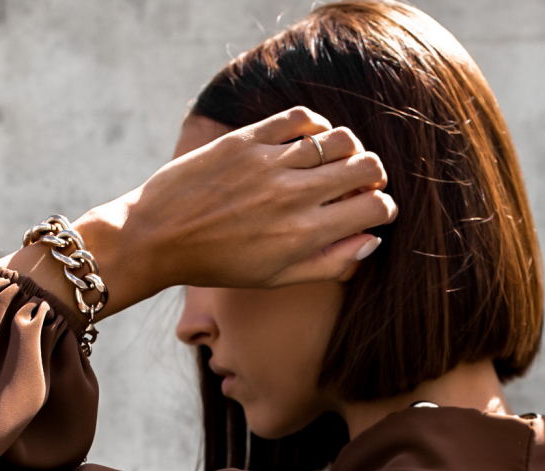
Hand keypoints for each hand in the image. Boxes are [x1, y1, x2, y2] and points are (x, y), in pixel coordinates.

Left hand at [4, 106, 397, 316]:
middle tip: (364, 184)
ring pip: (339, 139)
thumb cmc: (220, 265)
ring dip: (350, 149)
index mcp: (304, 236)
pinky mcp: (247, 140)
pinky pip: (300, 119)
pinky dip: (315, 125)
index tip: (376, 211)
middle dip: (375, 176)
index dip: (384, 209)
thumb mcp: (277, 278)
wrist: (160, 237)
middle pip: (365, 168)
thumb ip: (329, 263)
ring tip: (339, 161)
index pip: (372, 210)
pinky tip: (310, 140)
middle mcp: (293, 196)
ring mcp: (270, 164)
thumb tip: (371, 242)